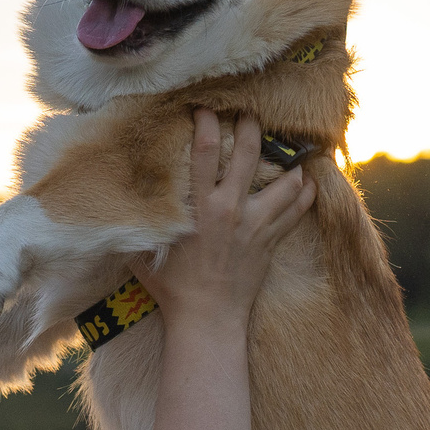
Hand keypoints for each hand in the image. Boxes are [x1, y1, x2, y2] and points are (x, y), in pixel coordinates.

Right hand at [132, 110, 315, 328]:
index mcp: (200, 209)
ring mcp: (256, 226)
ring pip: (286, 184)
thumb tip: (121, 199)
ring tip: (290, 149)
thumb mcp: (145, 251)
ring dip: (290, 164)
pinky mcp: (271, 242)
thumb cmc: (172, 287)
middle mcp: (232, 211)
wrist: (207, 319)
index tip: (206, 109)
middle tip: (252, 114)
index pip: (205, 153)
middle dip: (253, 128)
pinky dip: (305, 194)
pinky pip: (297, 212)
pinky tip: (308, 182)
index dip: (207, 124)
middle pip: (250, 156)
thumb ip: (141, 222)